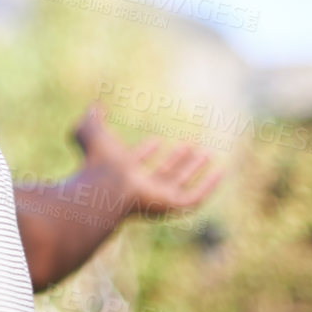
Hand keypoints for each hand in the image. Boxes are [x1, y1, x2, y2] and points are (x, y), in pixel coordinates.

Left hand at [71, 101, 223, 221]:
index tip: (158, 139)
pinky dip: (209, 185)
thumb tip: (95, 105)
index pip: (135, 164)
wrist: (106, 184)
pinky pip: (196, 197)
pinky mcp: (172, 206)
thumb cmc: (97, 159)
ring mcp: (156, 198)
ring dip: (194, 168)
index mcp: (120, 173)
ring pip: (180, 184)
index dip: (145, 152)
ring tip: (208, 152)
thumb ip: (92, 119)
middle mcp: (139, 187)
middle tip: (190, 144)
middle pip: (162, 175)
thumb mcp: (91, 131)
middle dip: (176, 160)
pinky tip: (220, 170)